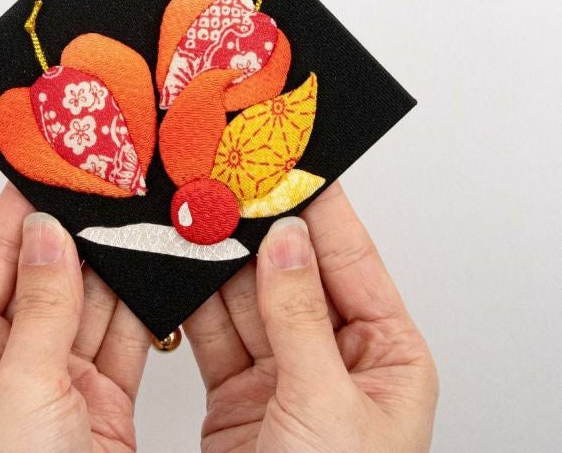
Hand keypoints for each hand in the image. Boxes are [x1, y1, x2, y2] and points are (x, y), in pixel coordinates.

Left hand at [0, 184, 149, 451]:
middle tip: (108, 189)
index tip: (49, 165)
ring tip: (138, 223)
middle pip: (47, 272)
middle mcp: (9, 356)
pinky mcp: (103, 396)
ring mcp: (59, 375)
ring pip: (92, 299)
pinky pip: (125, 334)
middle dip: (78, 232)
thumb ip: (42, 307)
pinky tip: (154, 274)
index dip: (20, 208)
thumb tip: (49, 234)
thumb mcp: (18, 389)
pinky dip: (142, 305)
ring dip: (116, 265)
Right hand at [185, 182, 437, 451]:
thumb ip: (300, 317)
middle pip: (293, 273)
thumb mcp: (327, 403)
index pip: (352, 261)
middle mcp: (336, 358)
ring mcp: (284, 374)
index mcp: (386, 355)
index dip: (322, 211)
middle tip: (233, 189)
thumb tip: (285, 241)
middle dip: (261, 233)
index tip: (293, 168)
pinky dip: (196, 303)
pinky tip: (184, 272)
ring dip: (222, 263)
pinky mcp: (238, 392)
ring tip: (202, 221)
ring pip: (248, 299)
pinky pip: (215, 332)